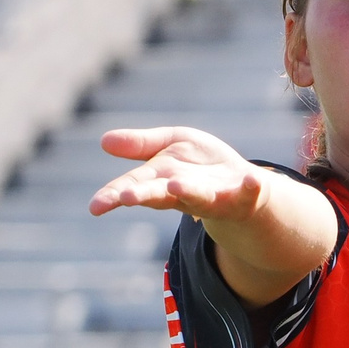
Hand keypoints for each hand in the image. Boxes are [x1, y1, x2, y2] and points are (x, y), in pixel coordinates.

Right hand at [88, 126, 266, 222]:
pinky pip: (248, 192)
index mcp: (161, 180)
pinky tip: (252, 178)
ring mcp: (214, 197)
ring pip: (199, 198)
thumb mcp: (171, 145)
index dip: (113, 195)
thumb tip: (103, 141)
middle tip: (124, 198)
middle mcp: (184, 193)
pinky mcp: (243, 196)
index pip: (133, 187)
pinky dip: (250, 187)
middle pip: (159, 195)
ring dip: (187, 192)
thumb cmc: (200, 166)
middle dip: (143, 196)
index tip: (96, 206)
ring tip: (175, 185)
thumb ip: (141, 145)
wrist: (242, 186)